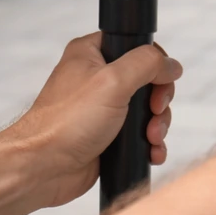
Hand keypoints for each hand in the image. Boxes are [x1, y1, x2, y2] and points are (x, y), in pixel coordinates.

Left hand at [9, 33, 182, 208]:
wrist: (43, 168)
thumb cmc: (67, 122)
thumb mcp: (113, 81)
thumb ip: (147, 64)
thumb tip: (171, 65)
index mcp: (92, 53)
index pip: (137, 46)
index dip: (155, 65)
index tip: (158, 85)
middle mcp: (97, 77)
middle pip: (148, 80)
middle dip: (159, 102)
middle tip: (155, 114)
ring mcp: (102, 108)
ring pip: (147, 109)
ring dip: (157, 125)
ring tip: (152, 139)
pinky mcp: (107, 135)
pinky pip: (139, 134)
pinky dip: (150, 143)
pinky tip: (151, 153)